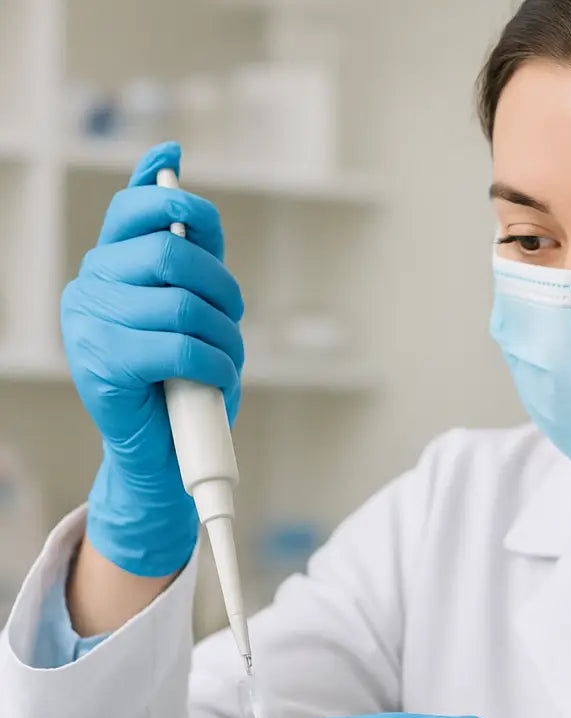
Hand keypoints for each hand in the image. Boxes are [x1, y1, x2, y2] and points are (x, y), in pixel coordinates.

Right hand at [61, 141, 244, 576]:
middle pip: (171, 253)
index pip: (134, 210)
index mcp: (107, 269)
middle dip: (221, 287)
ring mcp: (90, 325)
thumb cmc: (183, 380)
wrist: (160, 455)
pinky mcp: (104, 364)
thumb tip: (168, 157)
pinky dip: (215, 366)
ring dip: (225, 337)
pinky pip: (181, 347)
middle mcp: (89, 288)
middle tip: (230, 321)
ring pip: (184, 304)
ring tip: (223, 362)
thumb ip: (184, 250)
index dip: (175, 199)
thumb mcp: (189, 308)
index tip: (202, 216)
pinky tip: (215, 381)